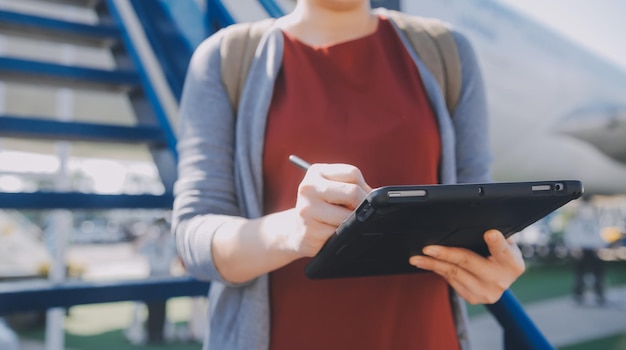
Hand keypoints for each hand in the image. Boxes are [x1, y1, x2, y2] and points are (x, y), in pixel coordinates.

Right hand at [288, 163, 371, 257]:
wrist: (295, 232)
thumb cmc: (322, 208)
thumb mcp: (332, 189)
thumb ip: (352, 187)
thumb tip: (377, 196)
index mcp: (315, 172)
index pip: (352, 173)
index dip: (365, 187)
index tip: (364, 198)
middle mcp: (308, 188)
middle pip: (353, 192)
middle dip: (363, 205)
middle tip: (361, 213)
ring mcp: (307, 209)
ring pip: (348, 215)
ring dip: (353, 223)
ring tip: (343, 224)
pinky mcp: (309, 231)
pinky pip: (341, 233)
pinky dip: (344, 236)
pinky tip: (335, 234)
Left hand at [409, 230, 524, 303]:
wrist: (502, 279)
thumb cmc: (500, 255)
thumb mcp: (505, 242)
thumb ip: (496, 234)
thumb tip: (481, 222)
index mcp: (512, 263)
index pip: (503, 249)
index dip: (496, 242)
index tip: (489, 233)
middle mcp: (501, 280)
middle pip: (468, 261)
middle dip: (445, 254)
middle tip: (428, 249)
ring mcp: (486, 292)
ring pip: (453, 273)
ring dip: (432, 264)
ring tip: (417, 258)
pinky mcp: (473, 297)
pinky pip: (450, 281)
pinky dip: (438, 270)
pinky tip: (428, 264)